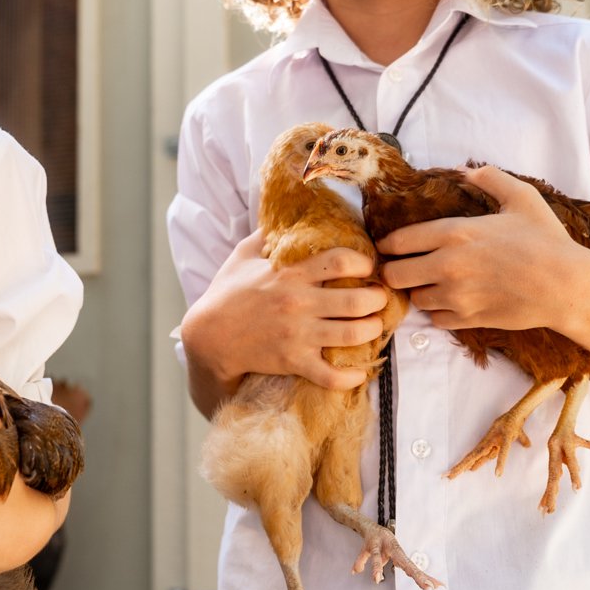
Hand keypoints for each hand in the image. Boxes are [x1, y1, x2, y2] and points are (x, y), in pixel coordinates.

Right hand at [181, 230, 386, 393]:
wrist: (209, 337)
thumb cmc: (227, 293)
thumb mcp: (243, 254)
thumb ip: (267, 234)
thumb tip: (283, 213)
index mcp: (290, 273)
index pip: (340, 261)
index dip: (363, 262)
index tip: (367, 267)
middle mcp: (298, 303)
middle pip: (357, 301)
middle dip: (377, 299)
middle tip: (379, 297)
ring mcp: (298, 335)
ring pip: (353, 335)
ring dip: (372, 330)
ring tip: (373, 325)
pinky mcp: (293, 361)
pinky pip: (331, 375)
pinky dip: (350, 377)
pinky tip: (359, 371)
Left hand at [378, 165, 589, 332]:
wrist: (567, 286)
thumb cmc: (546, 239)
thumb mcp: (521, 197)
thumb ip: (489, 178)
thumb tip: (465, 170)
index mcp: (455, 233)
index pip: (398, 241)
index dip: (387, 244)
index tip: (387, 246)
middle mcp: (448, 266)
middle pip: (395, 275)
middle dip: (395, 270)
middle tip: (404, 266)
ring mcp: (457, 296)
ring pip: (415, 299)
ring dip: (420, 290)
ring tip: (432, 283)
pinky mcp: (469, 319)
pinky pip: (436, 320)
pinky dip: (439, 311)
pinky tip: (452, 301)